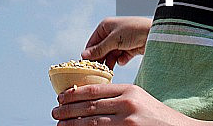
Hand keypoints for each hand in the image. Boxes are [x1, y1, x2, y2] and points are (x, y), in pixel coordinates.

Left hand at [52, 83, 196, 125]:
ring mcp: (129, 120)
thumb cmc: (157, 116)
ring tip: (60, 125)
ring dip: (73, 124)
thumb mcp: (139, 99)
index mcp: (128, 90)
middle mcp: (127, 103)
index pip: (94, 90)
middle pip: (90, 106)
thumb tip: (88, 100)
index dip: (74, 94)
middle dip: (68, 110)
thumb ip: (117, 97)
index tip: (60, 98)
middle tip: (55, 113)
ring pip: (93, 122)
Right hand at [81, 17, 151, 68]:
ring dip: (110, 62)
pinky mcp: (130, 49)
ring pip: (111, 55)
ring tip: (109, 71)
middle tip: (98, 71)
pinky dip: (121, 60)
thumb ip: (99, 49)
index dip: (89, 54)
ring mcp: (121, 41)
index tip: (87, 66)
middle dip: (101, 60)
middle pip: (101, 50)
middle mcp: (112, 33)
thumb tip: (83, 55)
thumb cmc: (133, 31)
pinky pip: (121, 57)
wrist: (155, 34)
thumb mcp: (113, 40)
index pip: (92, 43)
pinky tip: (123, 61)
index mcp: (105, 26)